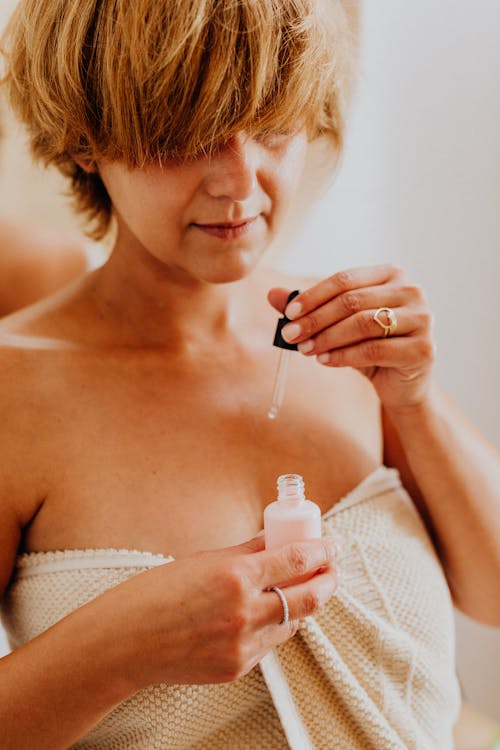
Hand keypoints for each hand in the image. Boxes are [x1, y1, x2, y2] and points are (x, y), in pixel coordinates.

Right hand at [113, 534, 338, 688]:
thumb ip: (246, 551)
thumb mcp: (204, 560)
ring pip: (292, 622)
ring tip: (301, 589)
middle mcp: (244, 612)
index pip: (296, 561)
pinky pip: (269, 643)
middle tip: (331, 569)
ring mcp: (243, 645)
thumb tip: (275, 538)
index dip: (321, 551)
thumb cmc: (155, 595)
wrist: (125, 643)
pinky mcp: (237, 669)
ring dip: (302, 605)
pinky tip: (265, 614)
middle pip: (309, 597)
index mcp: (234, 576)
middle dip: (328, 581)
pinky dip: (274, 626)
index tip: (332, 545)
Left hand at [268, 265, 435, 411]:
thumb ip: (310, 308)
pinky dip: (344, 355)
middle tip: (290, 335)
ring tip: (305, 350)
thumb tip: (272, 295)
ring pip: (363, 324)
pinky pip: (374, 349)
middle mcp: (411, 291)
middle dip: (315, 319)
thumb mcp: (338, 325)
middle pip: (352, 301)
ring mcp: (422, 319)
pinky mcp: (423, 349)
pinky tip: (324, 361)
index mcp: (392, 275)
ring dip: (327, 337)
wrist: (402, 384)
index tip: (288, 314)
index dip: (313, 296)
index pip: (345, 279)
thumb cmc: (370, 347)